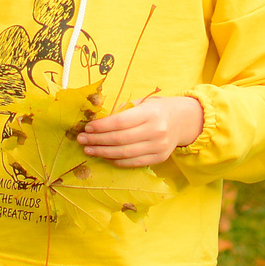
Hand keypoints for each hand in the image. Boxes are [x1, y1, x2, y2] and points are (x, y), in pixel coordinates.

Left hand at [76, 94, 203, 167]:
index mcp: (150, 113)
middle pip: (120, 139)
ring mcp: (159, 147)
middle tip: (81, 140)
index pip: (121, 122)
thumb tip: (97, 121)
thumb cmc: (157, 109)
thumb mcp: (143, 103)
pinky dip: (116, 161)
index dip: (102, 126)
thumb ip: (123, 111)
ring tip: (89, 149)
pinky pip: (133, 163)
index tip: (87, 127)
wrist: (183, 121)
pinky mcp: (159, 158)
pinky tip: (104, 156)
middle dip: (97, 140)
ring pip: (125, 153)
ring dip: (103, 152)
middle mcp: (156, 131)